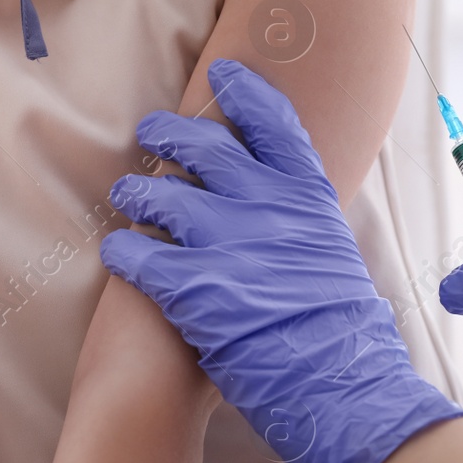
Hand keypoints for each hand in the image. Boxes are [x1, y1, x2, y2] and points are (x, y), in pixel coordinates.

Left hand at [99, 59, 462, 462]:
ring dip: (136, 192)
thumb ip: (305, 225)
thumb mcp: (336, 257)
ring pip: (158, 193)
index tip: (224, 78)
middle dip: (170, 132)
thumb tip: (288, 213)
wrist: (343, 384)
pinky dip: (122, 250)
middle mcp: (264, 205)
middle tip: (152, 131)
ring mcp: (225, 241)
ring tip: (127, 196)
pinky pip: (136, 251)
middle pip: (204, 146)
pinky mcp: (190, 285)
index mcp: (308, 196)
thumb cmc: (344, 333)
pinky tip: (117, 254)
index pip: (273, 123)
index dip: (245, 94)